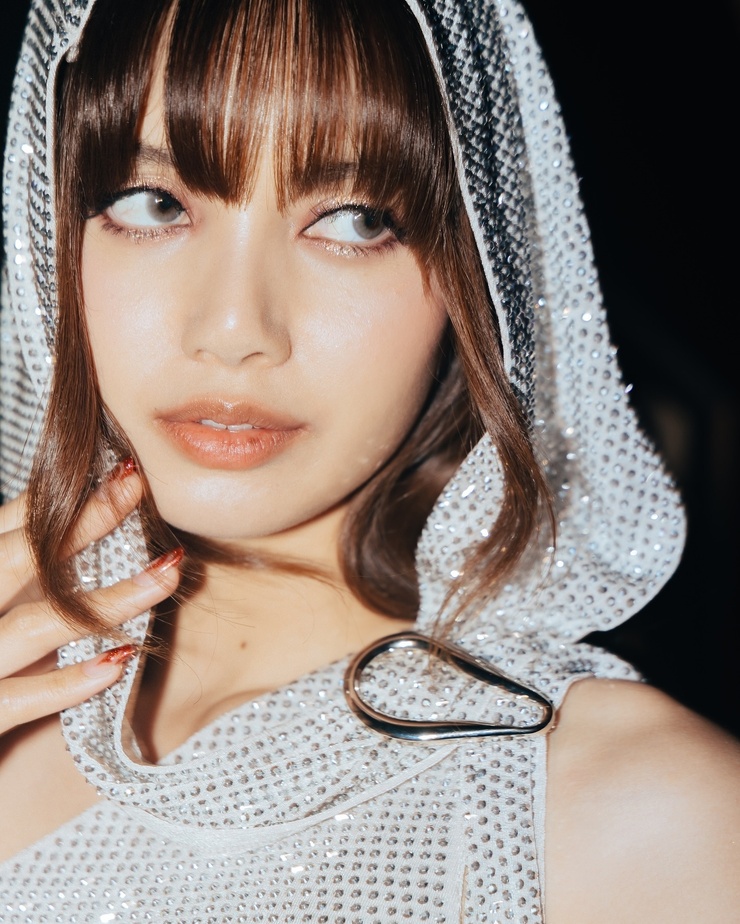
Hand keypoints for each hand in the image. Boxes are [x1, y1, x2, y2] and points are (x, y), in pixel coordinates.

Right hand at [0, 461, 180, 735]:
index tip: (121, 472)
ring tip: (166, 576)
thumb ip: (21, 585)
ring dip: (105, 601)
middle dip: (82, 523)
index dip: (64, 502)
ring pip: (34, 628)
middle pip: (18, 562)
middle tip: (138, 489)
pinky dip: (66, 682)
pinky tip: (117, 662)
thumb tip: (73, 537)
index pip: (8, 534)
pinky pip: (16, 702)